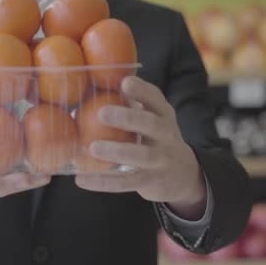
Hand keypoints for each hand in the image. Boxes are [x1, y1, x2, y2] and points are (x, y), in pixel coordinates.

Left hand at [75, 76, 206, 219]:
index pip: (156, 99)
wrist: (184, 175)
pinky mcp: (151, 182)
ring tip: (92, 148)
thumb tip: (91, 87)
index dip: (142, 90)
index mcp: (164, 115)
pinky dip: (103, 182)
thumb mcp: (152, 119)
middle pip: (152, 124)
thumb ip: (131, 106)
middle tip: (101, 112)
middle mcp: (166, 136)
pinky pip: (126, 183)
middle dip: (128, 117)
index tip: (124, 82)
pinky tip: (81, 179)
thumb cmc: (157, 139)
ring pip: (142, 155)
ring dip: (117, 150)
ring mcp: (161, 160)